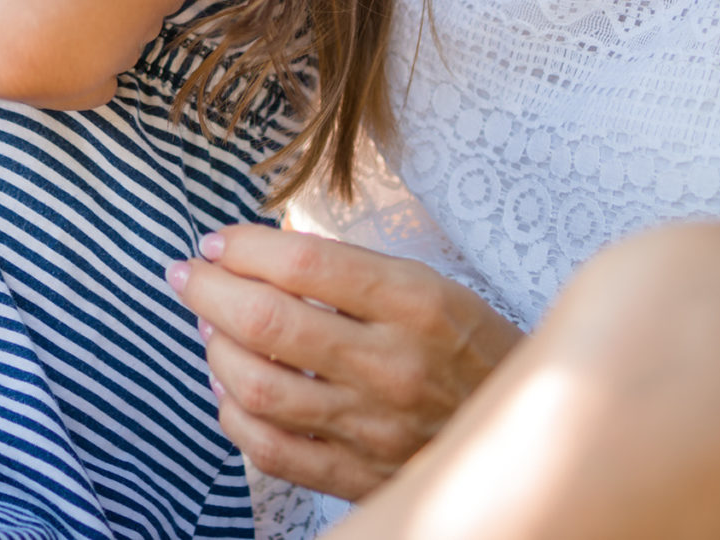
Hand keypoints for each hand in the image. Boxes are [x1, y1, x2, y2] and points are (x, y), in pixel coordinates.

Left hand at [168, 224, 522, 499]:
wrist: (534, 434)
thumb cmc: (466, 346)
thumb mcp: (427, 285)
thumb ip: (347, 269)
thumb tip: (260, 250)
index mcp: (416, 303)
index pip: (302, 265)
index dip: (241, 248)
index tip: (214, 243)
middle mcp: (394, 365)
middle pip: (268, 323)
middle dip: (208, 291)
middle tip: (186, 275)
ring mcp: (375, 428)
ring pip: (260, 389)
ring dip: (215, 351)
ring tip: (209, 327)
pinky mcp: (362, 477)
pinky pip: (272, 451)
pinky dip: (233, 417)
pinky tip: (226, 388)